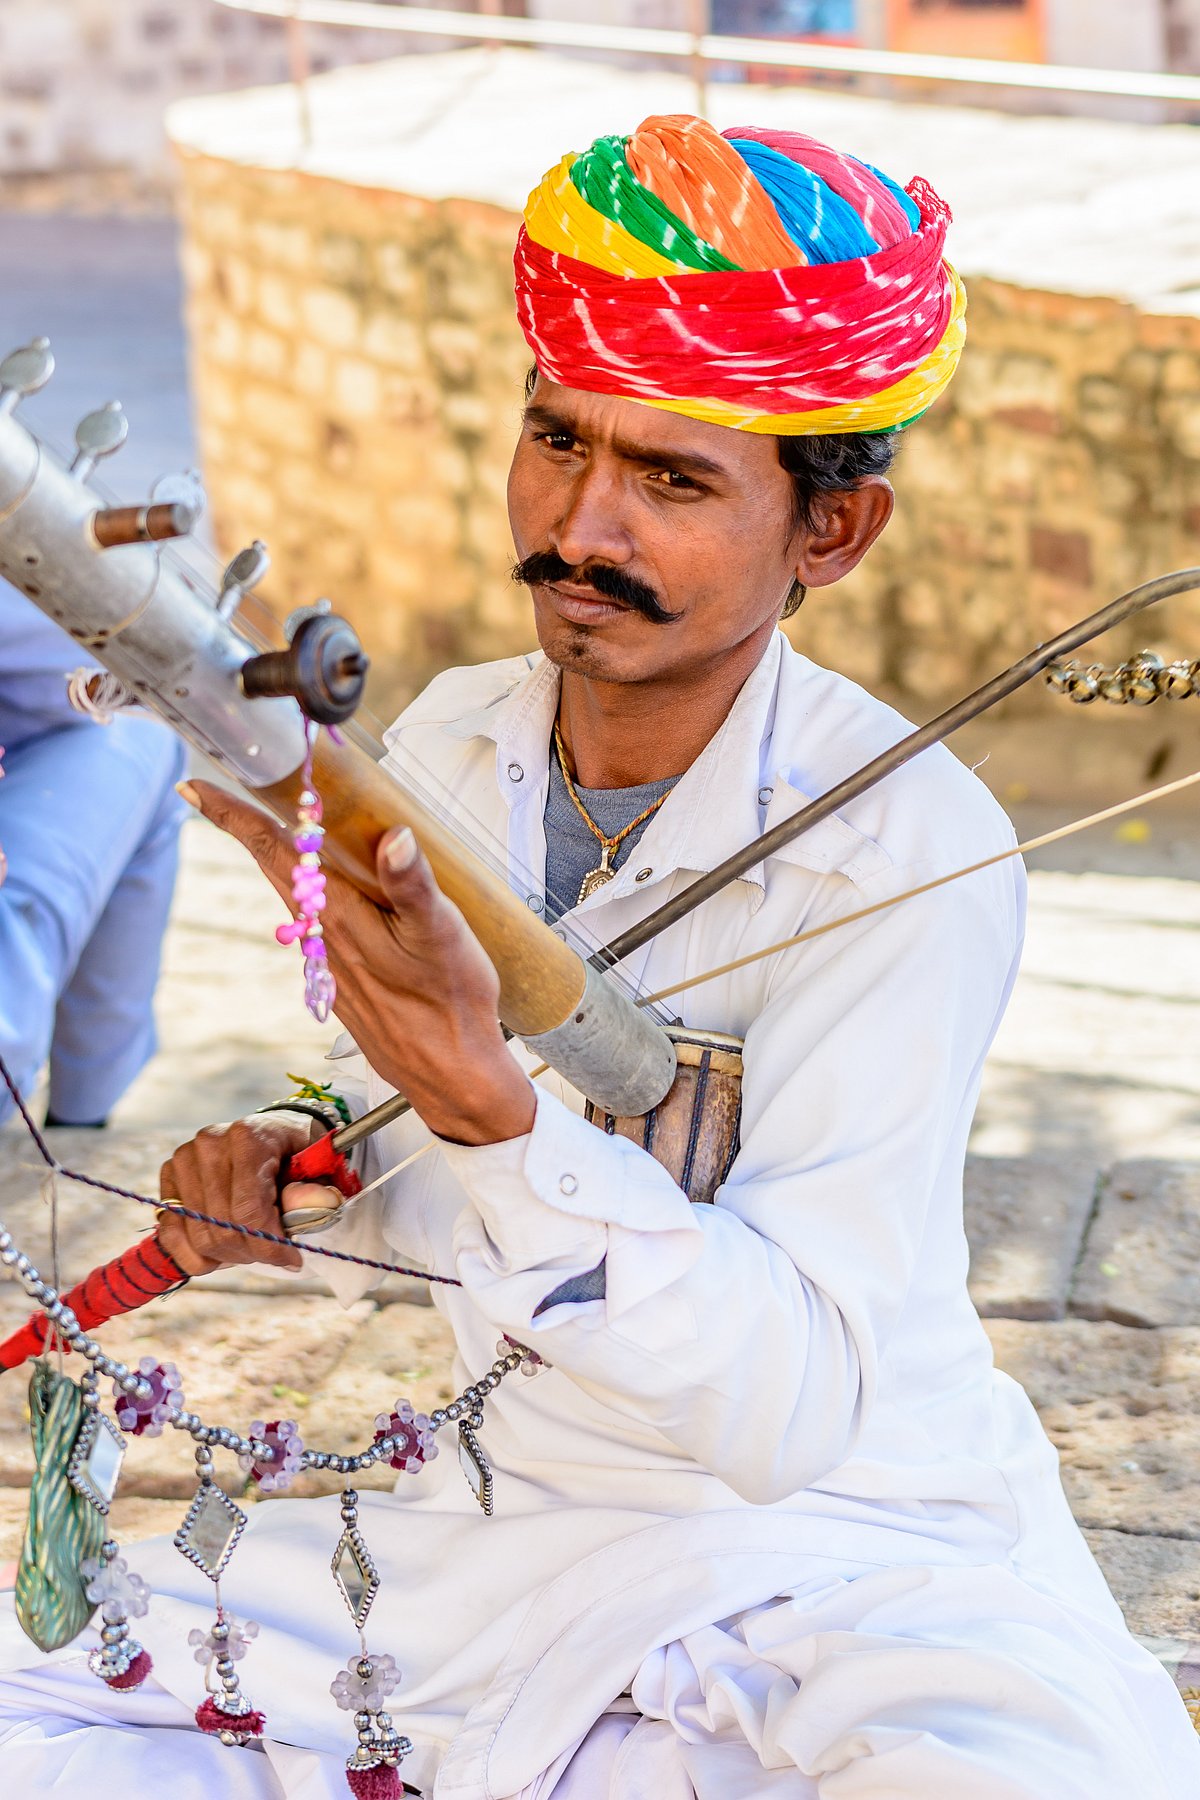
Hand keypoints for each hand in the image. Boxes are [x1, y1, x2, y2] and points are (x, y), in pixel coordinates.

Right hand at [157, 1115, 332, 1275]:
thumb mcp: (317, 1167)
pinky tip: (219, 1256)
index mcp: (248, 1137)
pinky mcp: (169, 1178)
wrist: (272, 1133)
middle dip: (252, 1252)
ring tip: (251, 1248)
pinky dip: (195, 1256)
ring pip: (199, 1236)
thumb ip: (312, 1192)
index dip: (269, 1245)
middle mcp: (209, 1144)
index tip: (291, 1259)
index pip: (248, 1211)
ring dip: (228, 1255)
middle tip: (273, 1253)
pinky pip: (171, 1233)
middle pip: (223, 1227)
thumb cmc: (297, 1152)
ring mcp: (183, 1160)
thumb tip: (304, 1213)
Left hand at [179, 781, 536, 1146]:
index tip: (191, 786)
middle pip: (275, 869)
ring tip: (278, 827)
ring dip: (280, 859)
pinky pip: (317, 924)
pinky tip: (332, 890)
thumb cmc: (450, 1006)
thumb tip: (395, 836)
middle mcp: (324, 939)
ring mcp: (331, 963)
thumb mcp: (441, 937)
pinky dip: (311, 893)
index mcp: (340, 918)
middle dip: (246, 828)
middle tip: (221, 792)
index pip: (273, 852)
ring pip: (295, 897)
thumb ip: (413, 885)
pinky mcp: (346, 980)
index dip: (232, 815)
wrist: (451, 1077)